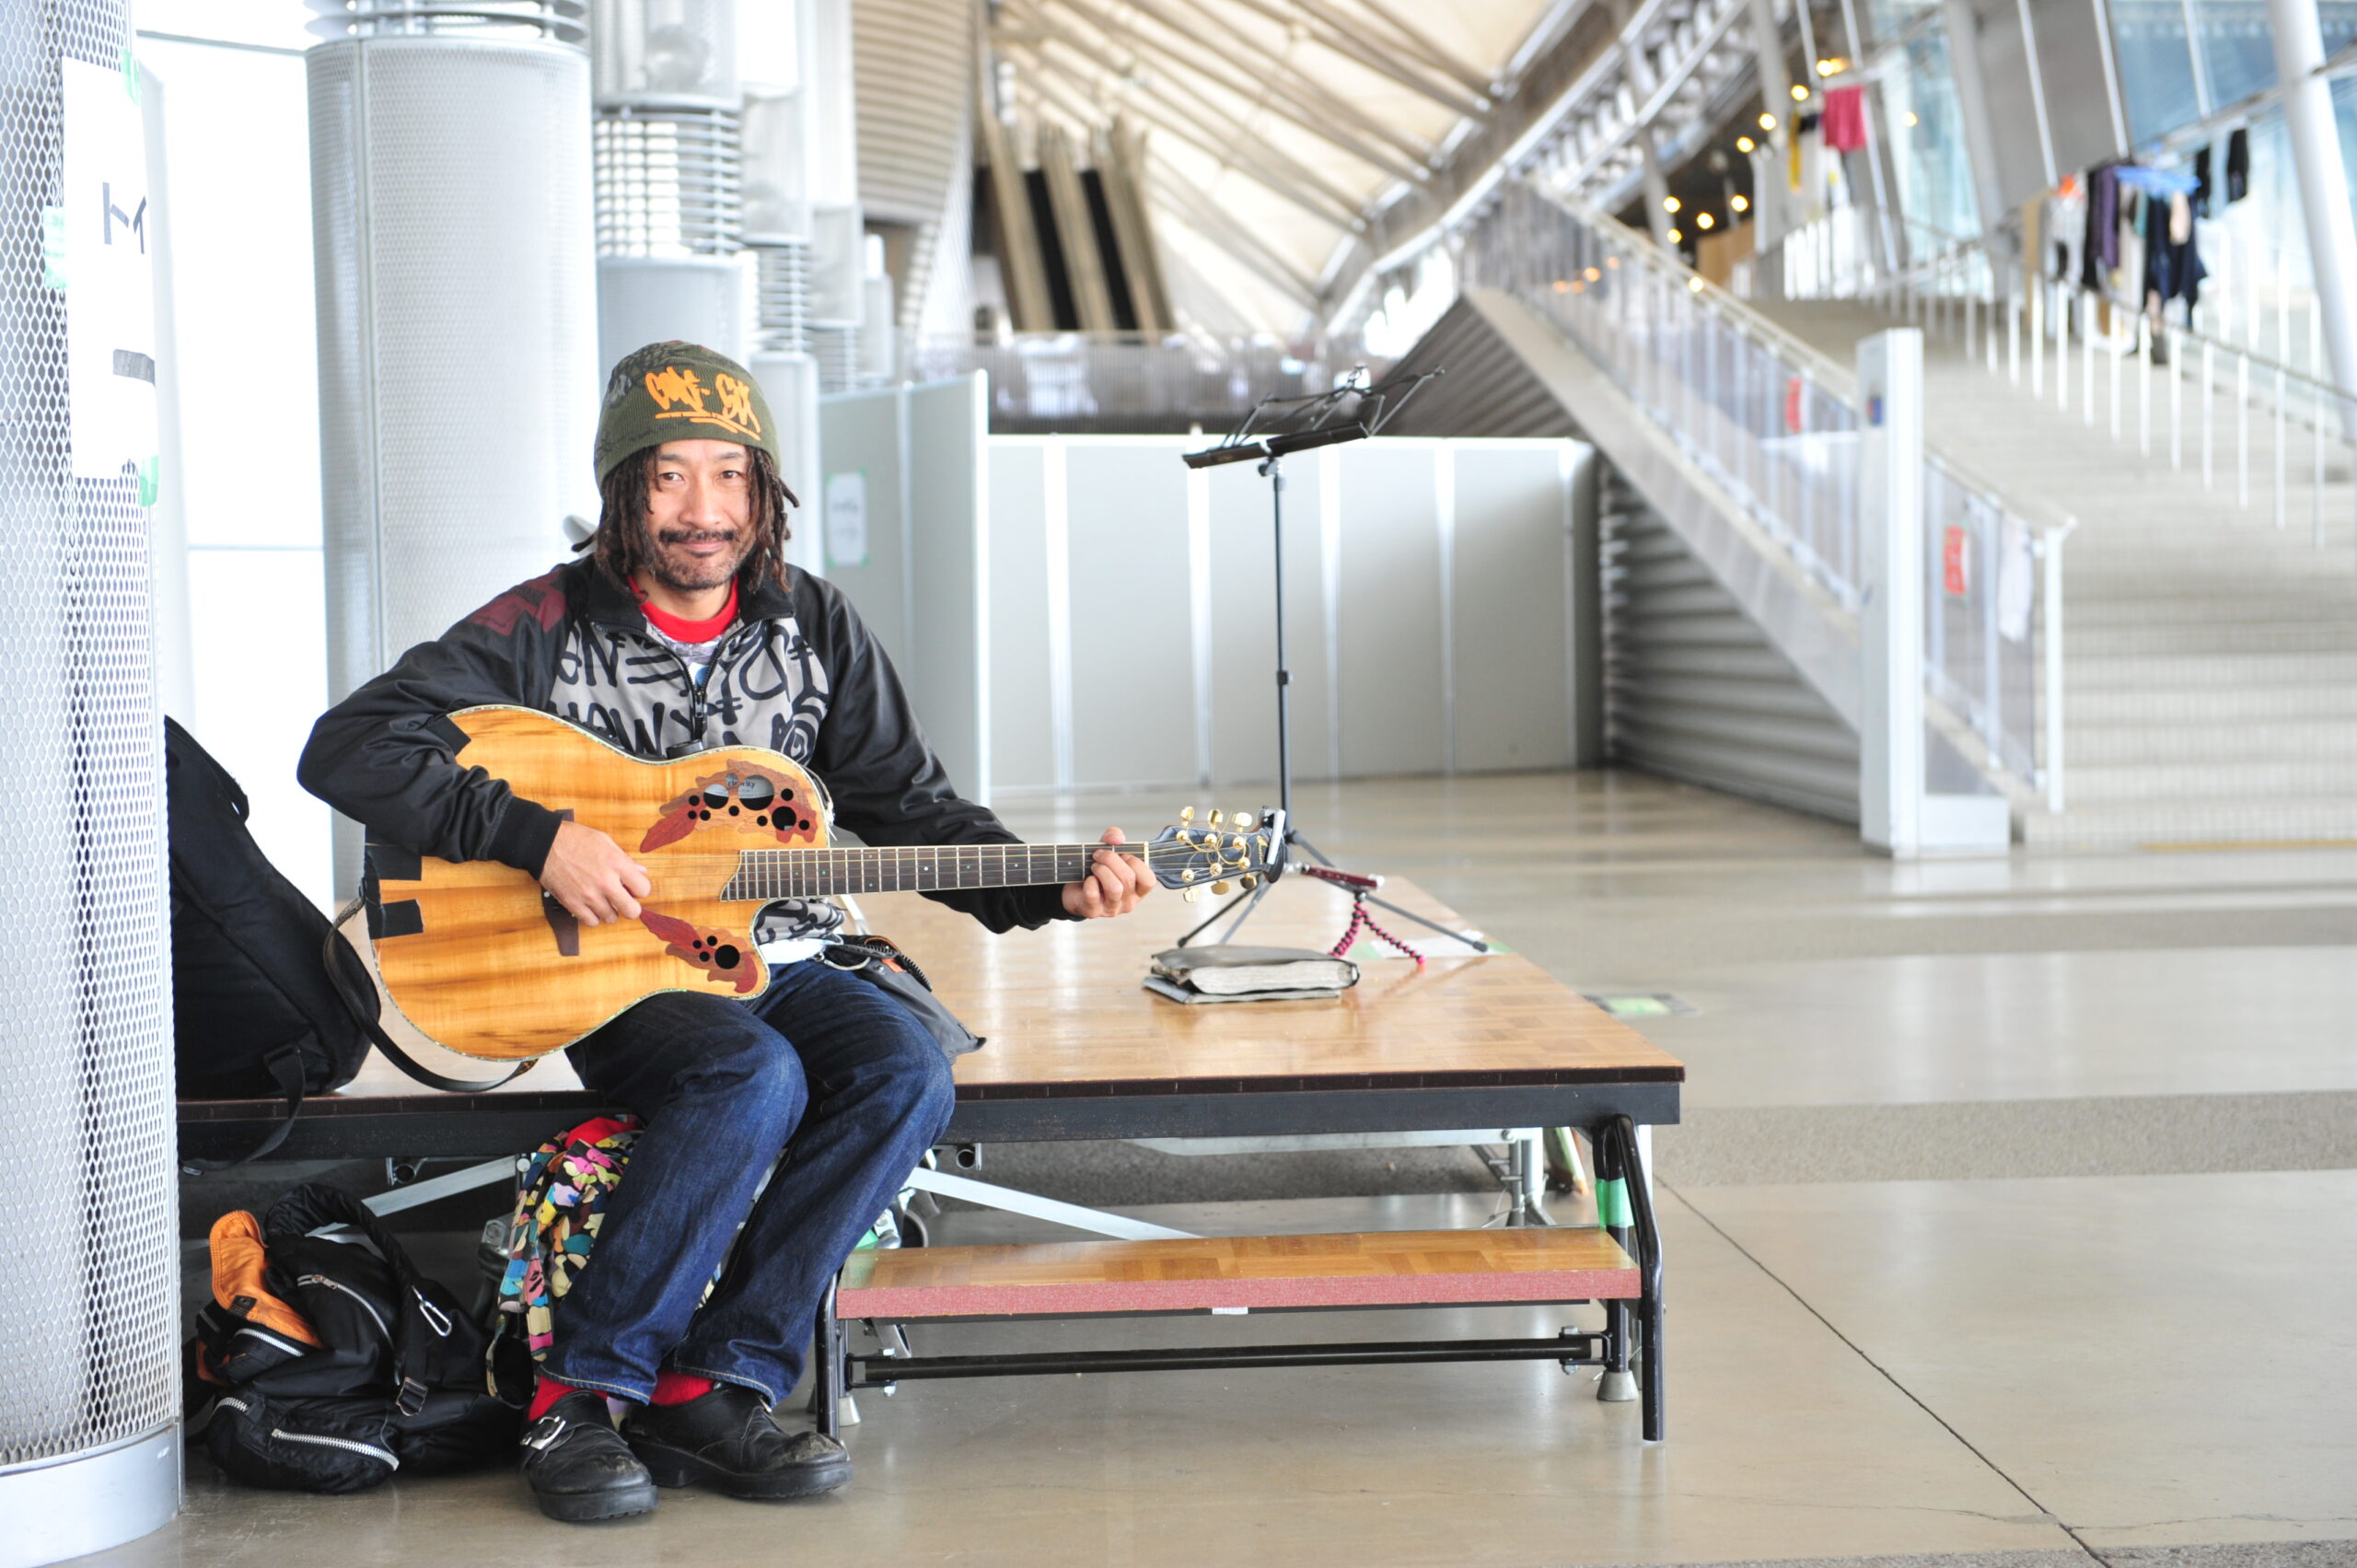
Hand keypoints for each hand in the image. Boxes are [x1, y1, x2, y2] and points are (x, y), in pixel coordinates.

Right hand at [538, 820, 653, 926]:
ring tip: (603, 900)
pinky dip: (593, 916)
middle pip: (632, 911)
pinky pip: (591, 922)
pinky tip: (590, 905)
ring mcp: (588, 895)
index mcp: (617, 863)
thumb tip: (641, 872)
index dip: (639, 889)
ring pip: (611, 919)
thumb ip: (625, 859)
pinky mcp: (572, 903)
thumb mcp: (605, 841)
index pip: (644, 890)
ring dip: (610, 911)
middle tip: (622, 899)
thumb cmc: (575, 839)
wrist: (544, 843)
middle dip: (630, 906)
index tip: (632, 887)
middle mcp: (605, 882)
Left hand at [1060, 827, 1152, 918]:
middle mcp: (1129, 902)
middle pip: (1128, 878)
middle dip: (1111, 859)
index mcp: (1138, 889)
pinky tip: (1088, 880)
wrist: (1074, 888)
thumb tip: (1118, 838)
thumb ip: (1114, 838)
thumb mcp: (1107, 851)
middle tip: (1099, 855)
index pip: (1149, 880)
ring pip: (1115, 888)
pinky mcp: (1093, 911)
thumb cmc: (1097, 870)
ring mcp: (1112, 909)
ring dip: (1101, 870)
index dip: (1135, 863)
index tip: (1122, 856)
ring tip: (1094, 866)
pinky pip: (1093, 893)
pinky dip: (1089, 881)